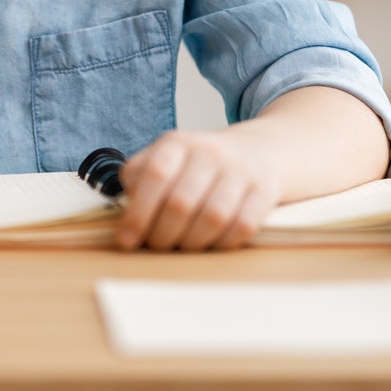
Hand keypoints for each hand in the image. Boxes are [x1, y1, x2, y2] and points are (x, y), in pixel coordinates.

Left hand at [114, 129, 282, 250]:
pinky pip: (242, 227)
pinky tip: (211, 242)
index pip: (154, 175)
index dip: (138, 213)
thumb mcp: (166, 157)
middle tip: (156, 246)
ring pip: (213, 218)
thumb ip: (139, 176)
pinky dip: (222, 242)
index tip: (127, 241)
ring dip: (192, 242)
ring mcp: (240, 171)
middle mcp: (209, 153)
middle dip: (163, 235)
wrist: (260, 150)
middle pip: (181, 203)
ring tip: (182, 246)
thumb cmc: (200, 163)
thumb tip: (125, 210)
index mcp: (178, 143)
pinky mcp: (264, 191)